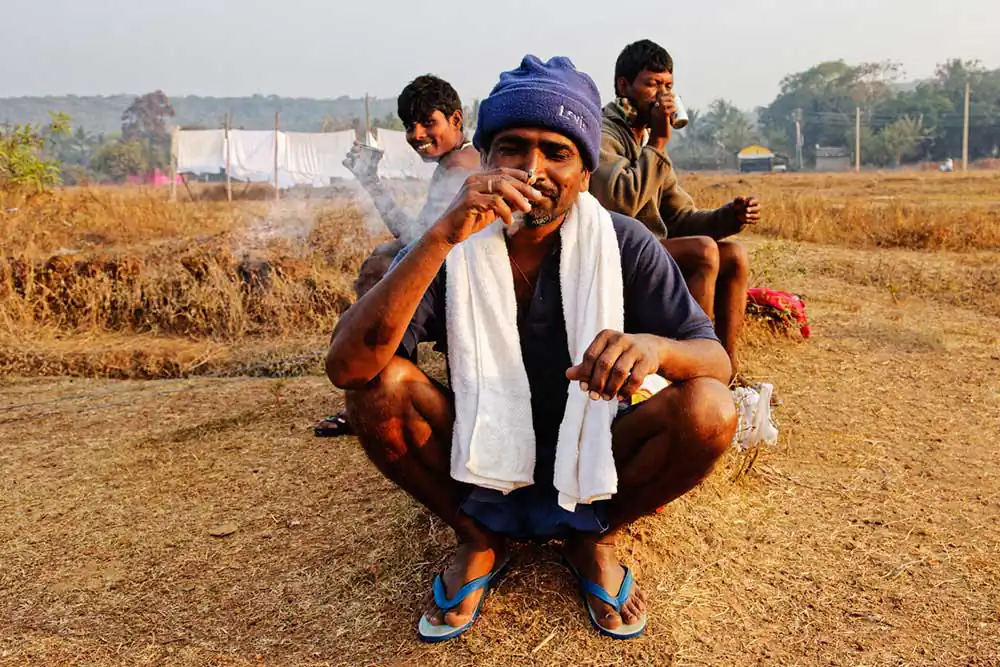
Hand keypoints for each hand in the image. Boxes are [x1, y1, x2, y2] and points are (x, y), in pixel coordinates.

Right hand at [343, 141, 380, 182]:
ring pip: (348, 154)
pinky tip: (350, 163)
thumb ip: (379, 153)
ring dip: (351, 154)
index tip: (356, 143)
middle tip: (358, 149)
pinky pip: (344, 162)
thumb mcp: (377, 158)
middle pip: (352, 149)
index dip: (356, 143)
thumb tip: (382, 151)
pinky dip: (346, 162)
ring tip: (356, 157)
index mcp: (361, 149)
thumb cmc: (373, 164)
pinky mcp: (350, 166)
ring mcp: (352, 160)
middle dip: (354, 148)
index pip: (356, 144)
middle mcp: (356, 153)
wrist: (371, 175)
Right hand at [430, 169, 544, 245]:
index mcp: (479, 179)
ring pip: (501, 186)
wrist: (448, 232)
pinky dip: (505, 211)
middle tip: (537, 197)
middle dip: (524, 187)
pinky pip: (494, 201)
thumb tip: (526, 200)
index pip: (503, 171)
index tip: (534, 182)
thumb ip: (506, 203)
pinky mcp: (470, 200)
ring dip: (518, 198)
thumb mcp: (492, 210)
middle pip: (505, 178)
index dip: (520, 175)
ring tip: (527, 209)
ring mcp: (471, 188)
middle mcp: (475, 180)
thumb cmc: (470, 220)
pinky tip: (508, 221)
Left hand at [565, 331, 659, 401]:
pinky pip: (635, 378)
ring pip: (619, 371)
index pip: (590, 356)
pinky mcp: (647, 360)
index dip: (585, 374)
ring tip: (606, 397)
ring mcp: (635, 348)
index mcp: (605, 336)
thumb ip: (586, 365)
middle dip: (597, 383)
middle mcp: (620, 339)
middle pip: (604, 364)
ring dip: (611, 388)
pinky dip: (626, 391)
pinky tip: (620, 397)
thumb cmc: (620, 354)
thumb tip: (568, 374)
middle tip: (594, 396)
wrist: (651, 348)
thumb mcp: (603, 355)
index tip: (584, 388)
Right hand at [648, 92, 675, 143]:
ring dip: (672, 103)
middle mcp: (654, 111)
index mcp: (653, 110)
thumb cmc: (660, 132)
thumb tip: (671, 114)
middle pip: (662, 99)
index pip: (659, 98)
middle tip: (676, 100)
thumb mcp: (660, 121)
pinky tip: (676, 110)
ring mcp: (658, 113)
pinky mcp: (663, 117)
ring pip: (665, 103)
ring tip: (676, 107)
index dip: (667, 95)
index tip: (673, 95)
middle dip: (670, 97)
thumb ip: (663, 117)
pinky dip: (673, 108)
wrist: (658, 139)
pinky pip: (668, 109)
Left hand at [732, 195, 759, 225]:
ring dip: (752, 215)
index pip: (756, 201)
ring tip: (745, 215)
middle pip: (758, 208)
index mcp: (754, 201)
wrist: (736, 213)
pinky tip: (745, 220)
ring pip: (758, 215)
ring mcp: (757, 214)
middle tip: (746, 210)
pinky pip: (755, 221)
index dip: (753, 202)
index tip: (748, 203)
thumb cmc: (737, 205)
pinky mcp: (756, 220)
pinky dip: (751, 221)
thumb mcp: (736, 201)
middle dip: (752, 209)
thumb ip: (739, 198)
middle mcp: (757, 207)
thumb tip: (743, 198)